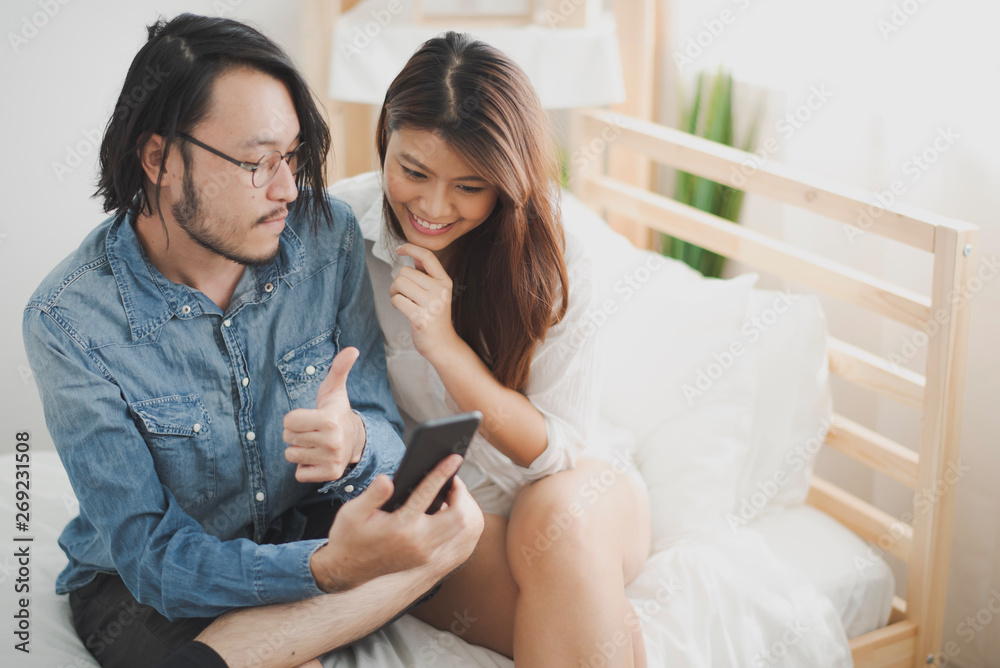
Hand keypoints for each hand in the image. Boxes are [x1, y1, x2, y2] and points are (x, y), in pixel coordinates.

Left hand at [283, 347, 365, 482]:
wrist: (356, 440)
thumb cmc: (337, 412)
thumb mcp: (335, 389)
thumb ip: (339, 368)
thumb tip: (352, 349)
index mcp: (329, 420)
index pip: (288, 421)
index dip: (295, 418)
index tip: (309, 417)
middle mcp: (332, 442)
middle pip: (288, 437)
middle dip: (296, 433)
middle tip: (313, 430)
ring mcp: (331, 460)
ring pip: (291, 455)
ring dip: (299, 449)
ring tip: (315, 443)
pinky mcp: (329, 475)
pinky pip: (298, 473)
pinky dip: (304, 467)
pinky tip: (317, 457)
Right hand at [309, 454, 484, 592]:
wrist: (346, 570)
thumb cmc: (349, 536)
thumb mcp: (353, 512)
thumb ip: (373, 495)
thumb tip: (388, 479)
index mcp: (401, 526)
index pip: (428, 493)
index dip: (443, 472)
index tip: (454, 458)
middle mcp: (418, 542)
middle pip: (458, 516)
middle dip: (461, 494)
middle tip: (453, 478)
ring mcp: (424, 553)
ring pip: (457, 528)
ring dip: (459, 508)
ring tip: (450, 491)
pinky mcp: (425, 558)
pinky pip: (448, 537)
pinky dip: (451, 521)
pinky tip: (443, 508)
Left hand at [389, 244, 459, 361]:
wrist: (442, 344)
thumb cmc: (435, 316)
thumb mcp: (437, 292)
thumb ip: (427, 274)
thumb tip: (415, 257)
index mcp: (445, 281)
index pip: (427, 256)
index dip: (410, 248)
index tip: (399, 249)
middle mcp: (440, 291)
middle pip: (405, 272)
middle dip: (397, 281)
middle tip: (401, 293)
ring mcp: (432, 305)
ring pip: (399, 284)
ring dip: (394, 292)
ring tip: (402, 300)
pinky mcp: (421, 319)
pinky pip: (397, 300)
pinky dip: (395, 303)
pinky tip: (405, 310)